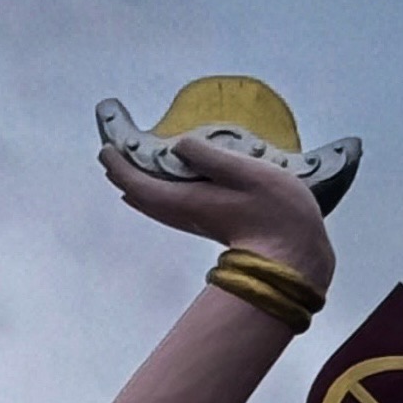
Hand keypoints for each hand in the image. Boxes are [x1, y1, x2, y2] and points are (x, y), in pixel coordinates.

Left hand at [99, 125, 331, 283]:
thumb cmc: (276, 214)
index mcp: (184, 200)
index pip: (137, 182)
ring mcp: (193, 221)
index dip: (119, 163)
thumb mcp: (245, 173)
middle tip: (114, 151)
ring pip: (153, 202)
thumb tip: (180, 144)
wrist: (294, 257)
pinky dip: (159, 189)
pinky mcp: (207, 223)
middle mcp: (181, 214)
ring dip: (140, 182)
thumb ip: (209, 156)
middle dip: (124, 172)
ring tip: (134, 162)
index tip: (107, 146)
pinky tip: (168, 181)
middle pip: (139, 194)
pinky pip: (170, 205)